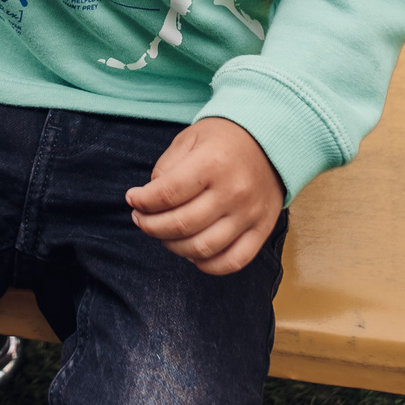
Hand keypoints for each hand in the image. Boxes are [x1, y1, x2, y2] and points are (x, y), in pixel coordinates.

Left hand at [124, 118, 283, 274]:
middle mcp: (233, 191)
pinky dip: (208, 265)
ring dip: (174, 246)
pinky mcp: (262, 230)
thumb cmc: (223, 139)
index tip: (133, 200)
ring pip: (202, 248)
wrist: (270, 140)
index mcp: (212, 163)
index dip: (142, 202)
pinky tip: (192, 253)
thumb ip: (166, 168)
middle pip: (181, 225)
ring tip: (164, 234)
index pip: (167, 194)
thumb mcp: (190, 139)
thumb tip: (149, 200)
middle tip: (141, 219)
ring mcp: (249, 214)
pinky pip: (233, 261)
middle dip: (151, 226)